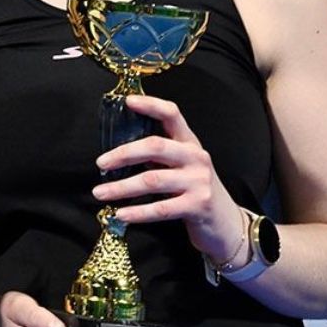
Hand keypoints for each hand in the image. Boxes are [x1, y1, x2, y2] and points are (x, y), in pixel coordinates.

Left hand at [89, 93, 244, 263]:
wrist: (226, 224)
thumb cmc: (195, 191)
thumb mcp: (182, 167)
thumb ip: (158, 156)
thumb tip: (118, 153)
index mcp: (189, 143)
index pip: (172, 115)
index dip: (151, 105)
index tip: (128, 102)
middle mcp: (196, 157)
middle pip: (155, 146)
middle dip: (123, 154)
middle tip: (101, 163)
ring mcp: (199, 181)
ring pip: (152, 180)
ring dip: (121, 187)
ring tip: (100, 192)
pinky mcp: (198, 206)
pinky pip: (160, 208)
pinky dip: (137, 212)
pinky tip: (120, 214)